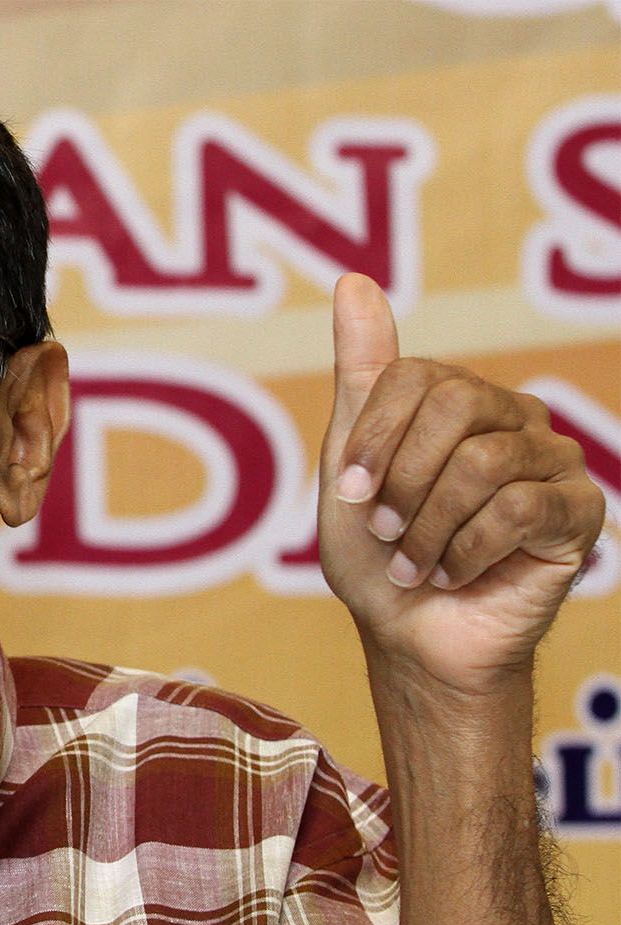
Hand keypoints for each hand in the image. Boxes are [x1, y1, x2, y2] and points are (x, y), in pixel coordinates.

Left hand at [316, 274, 603, 696]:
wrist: (411, 638)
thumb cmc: (378, 554)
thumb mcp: (350, 463)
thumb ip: (361, 374)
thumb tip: (353, 280)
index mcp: (455, 399)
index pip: (413, 375)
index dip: (374, 437)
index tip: (350, 492)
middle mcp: (511, 416)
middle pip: (452, 407)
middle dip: (402, 482)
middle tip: (385, 530)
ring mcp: (552, 460)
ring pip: (481, 464)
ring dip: (427, 528)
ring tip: (415, 562)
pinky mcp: (579, 512)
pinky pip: (518, 509)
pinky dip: (466, 551)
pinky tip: (454, 573)